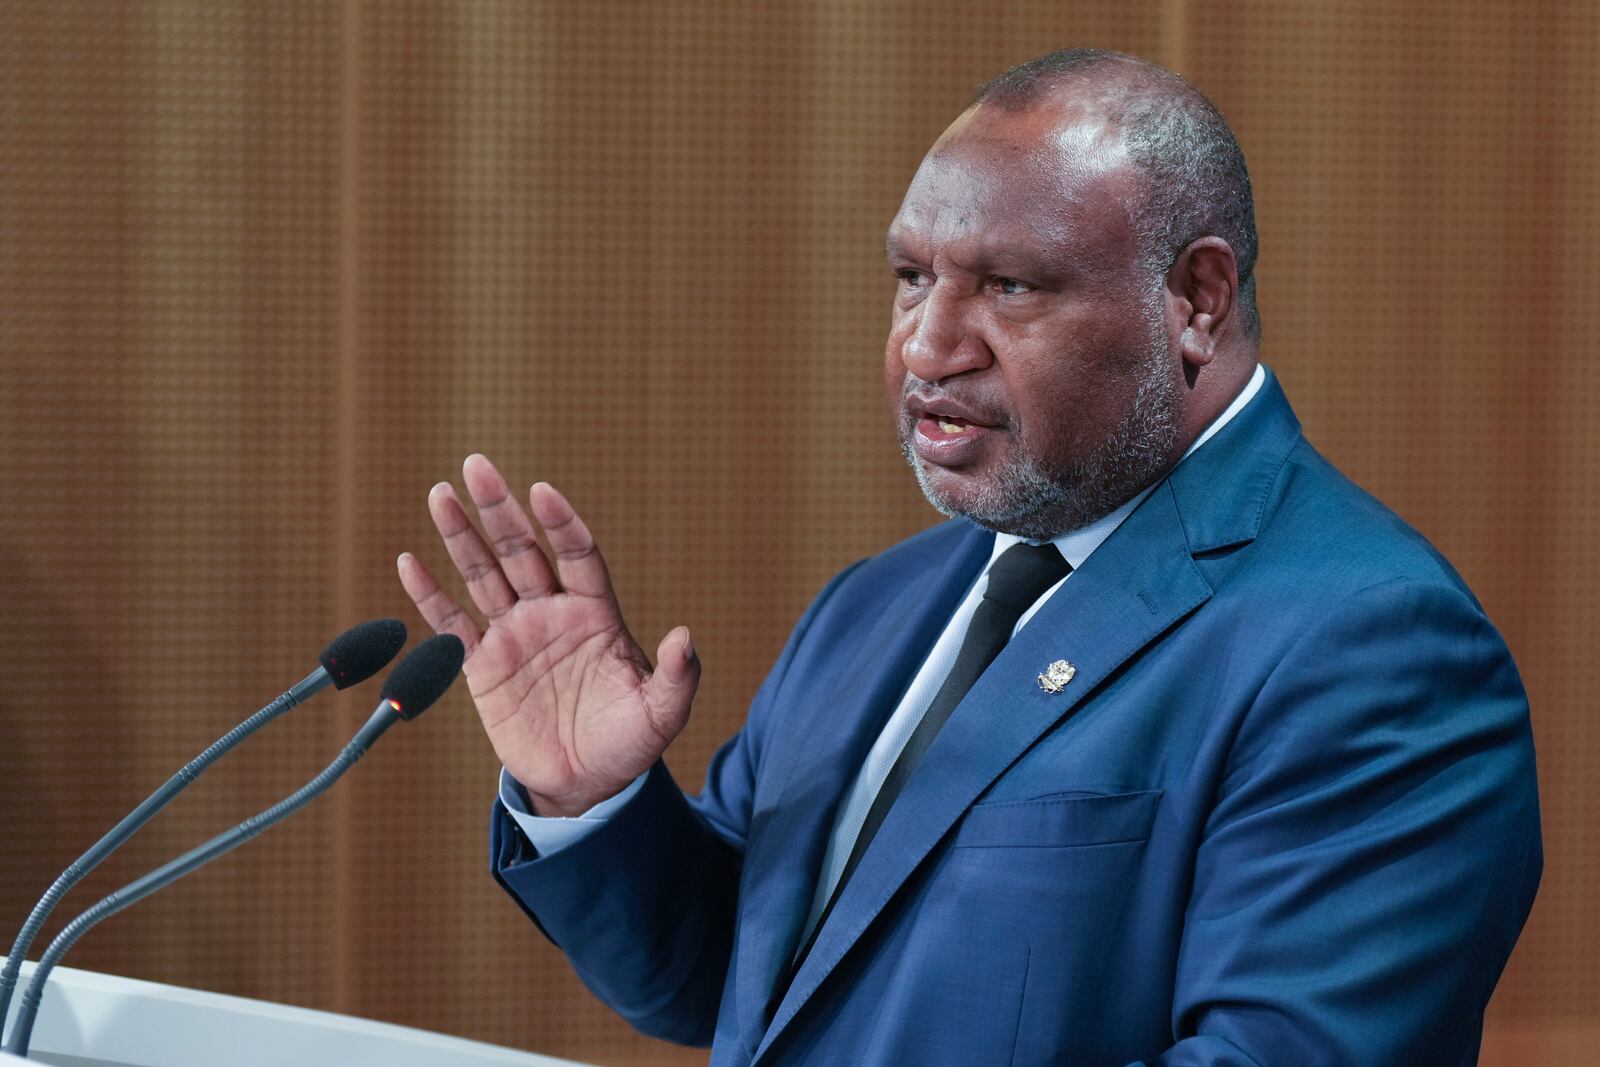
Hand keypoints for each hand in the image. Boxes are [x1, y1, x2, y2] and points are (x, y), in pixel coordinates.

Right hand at [397, 454, 698, 815]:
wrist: (586, 784)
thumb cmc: (629, 742)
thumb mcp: (663, 713)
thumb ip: (678, 677)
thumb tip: (685, 638)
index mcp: (596, 613)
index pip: (577, 555)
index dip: (562, 524)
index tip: (543, 492)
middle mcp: (552, 612)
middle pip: (522, 550)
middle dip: (499, 509)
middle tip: (477, 465)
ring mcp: (515, 635)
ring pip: (483, 574)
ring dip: (461, 535)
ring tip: (439, 493)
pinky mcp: (483, 666)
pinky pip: (452, 623)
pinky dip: (430, 595)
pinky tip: (409, 561)